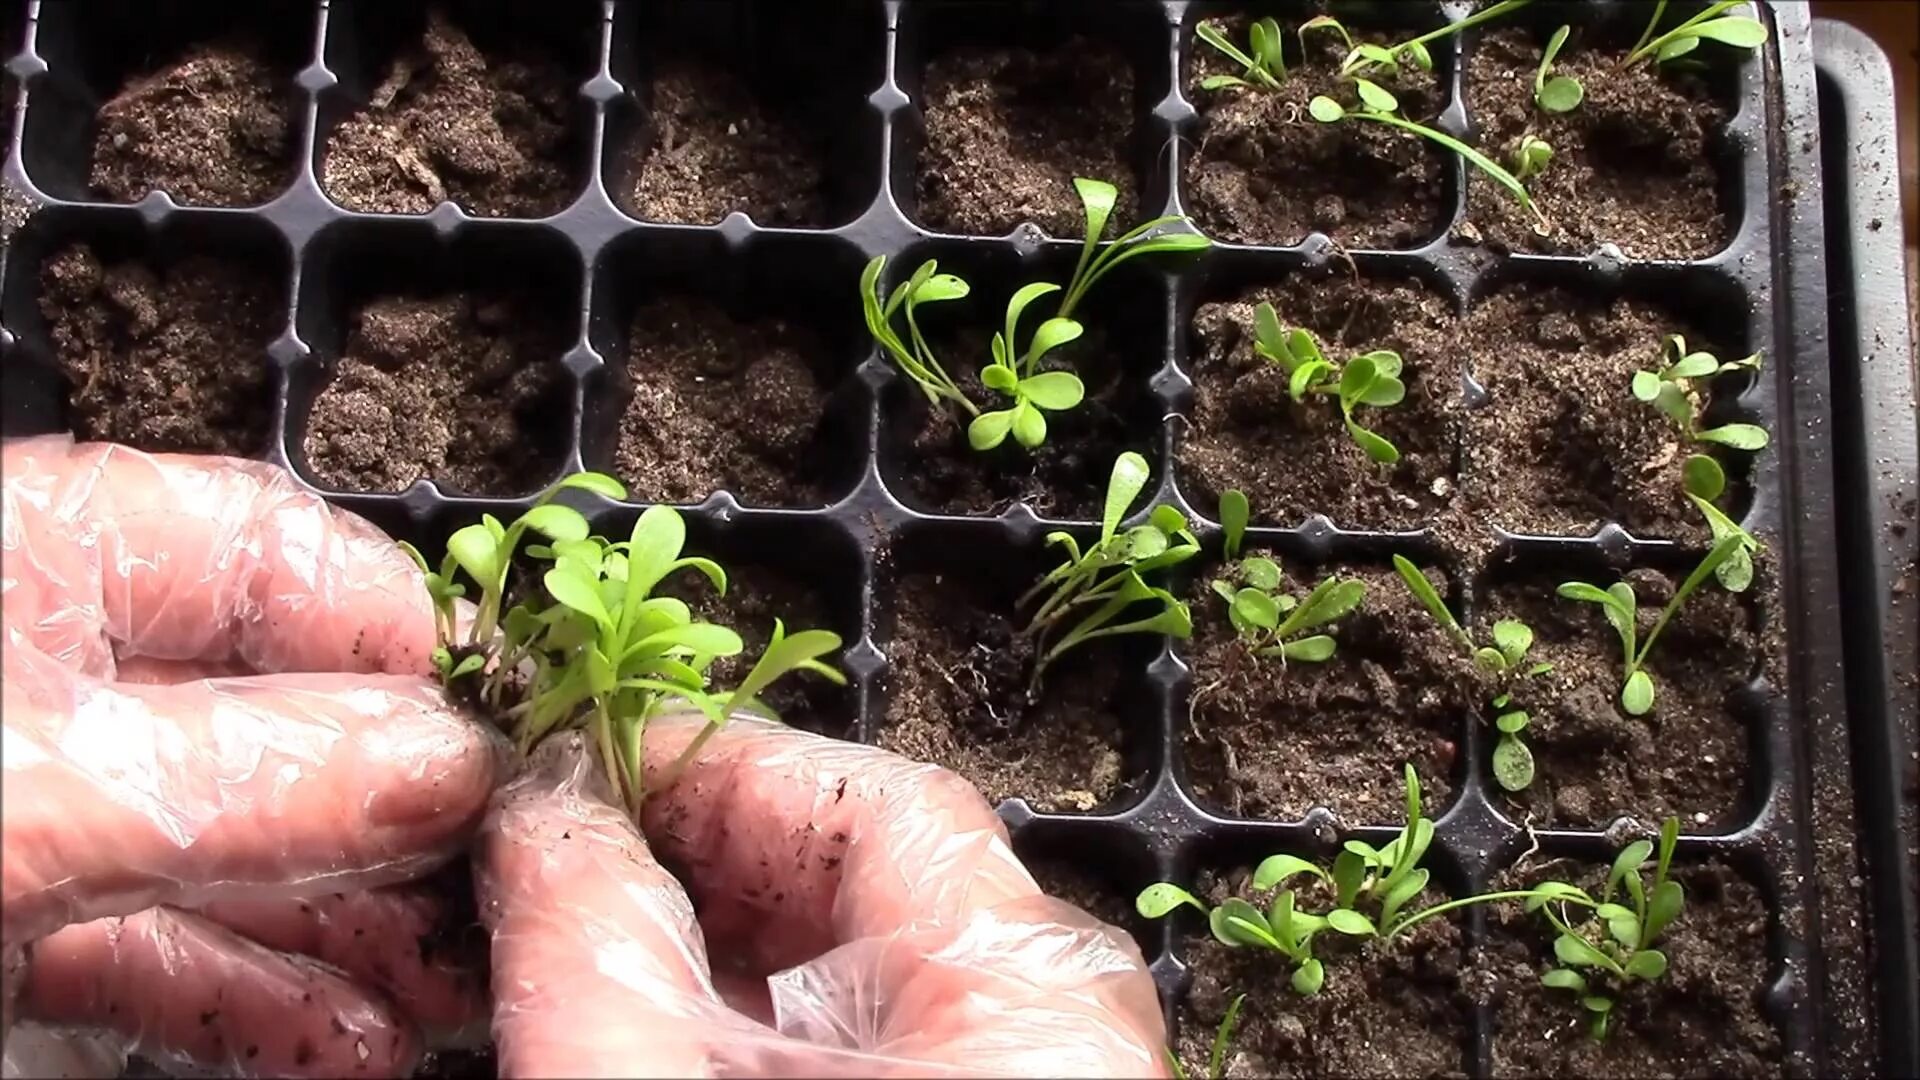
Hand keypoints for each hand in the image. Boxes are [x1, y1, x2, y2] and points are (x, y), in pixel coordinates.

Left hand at [2, 438, 498, 1076]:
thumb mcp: (24, 796)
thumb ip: (243, 777)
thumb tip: (447, 761)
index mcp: (32, 561)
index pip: (265, 547)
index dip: (399, 628)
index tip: (506, 721)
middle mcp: (45, 675)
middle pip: (279, 714)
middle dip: (405, 809)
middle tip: (503, 878)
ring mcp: (37, 806)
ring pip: (235, 845)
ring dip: (359, 922)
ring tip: (457, 980)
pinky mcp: (13, 923)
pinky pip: (163, 951)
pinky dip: (264, 998)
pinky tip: (356, 1038)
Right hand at [478, 715, 1169, 1077]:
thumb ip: (591, 945)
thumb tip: (542, 810)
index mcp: (1028, 987)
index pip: (875, 802)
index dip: (710, 766)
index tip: (582, 763)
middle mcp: (1051, 1023)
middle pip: (867, 874)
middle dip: (698, 853)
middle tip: (560, 853)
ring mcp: (1018, 1076)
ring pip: (855, 966)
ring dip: (713, 940)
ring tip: (585, 938)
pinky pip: (863, 1037)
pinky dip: (756, 1019)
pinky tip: (663, 1027)